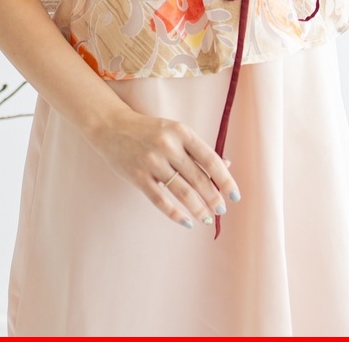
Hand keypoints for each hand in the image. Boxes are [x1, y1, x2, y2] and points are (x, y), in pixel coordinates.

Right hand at [86, 105, 239, 228]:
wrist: (112, 127)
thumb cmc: (150, 131)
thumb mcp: (175, 132)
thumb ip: (198, 150)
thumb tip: (226, 166)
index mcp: (181, 131)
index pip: (210, 159)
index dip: (226, 180)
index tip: (235, 196)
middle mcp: (168, 145)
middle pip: (198, 178)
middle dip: (214, 198)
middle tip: (222, 211)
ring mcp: (152, 161)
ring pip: (182, 191)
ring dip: (198, 208)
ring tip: (207, 219)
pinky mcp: (138, 176)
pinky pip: (161, 200)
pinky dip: (176, 214)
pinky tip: (187, 222)